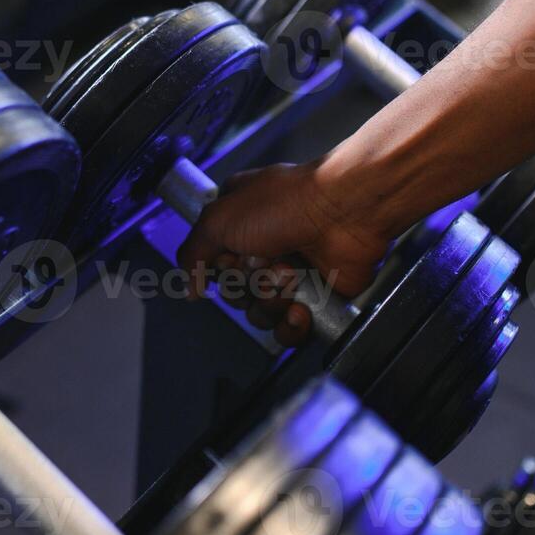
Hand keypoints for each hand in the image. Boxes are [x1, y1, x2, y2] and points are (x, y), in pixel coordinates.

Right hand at [175, 161, 394, 346]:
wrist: (344, 212)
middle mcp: (264, 249)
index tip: (229, 259)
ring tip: (289, 279)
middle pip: (236, 294)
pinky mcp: (316, 297)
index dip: (221, 270)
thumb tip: (189, 287)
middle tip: (263, 264)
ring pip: (261, 314)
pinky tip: (301, 308)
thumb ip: (193, 255)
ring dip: (270, 301)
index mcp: (238, 225)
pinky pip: (290, 330)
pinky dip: (292, 325)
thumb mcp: (219, 220)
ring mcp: (291, 274)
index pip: (214, 267)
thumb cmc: (286, 204)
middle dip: (246, 286)